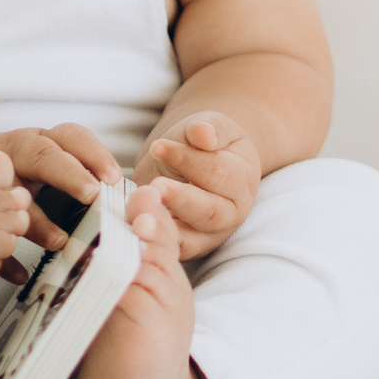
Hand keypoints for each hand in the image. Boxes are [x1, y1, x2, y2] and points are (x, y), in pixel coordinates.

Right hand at [0, 123, 119, 251]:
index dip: (93, 153)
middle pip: (43, 155)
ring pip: (12, 193)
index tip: (113, 177)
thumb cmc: (17, 173)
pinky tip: (20, 275)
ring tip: (60, 243)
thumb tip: (129, 201)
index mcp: (40, 141)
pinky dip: (4, 256)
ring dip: (37, 220)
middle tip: (92, 194)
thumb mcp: (42, 162)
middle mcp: (16, 152)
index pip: (70, 137)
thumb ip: (76, 175)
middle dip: (70, 174)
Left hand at [135, 111, 261, 260]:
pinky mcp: (187, 248)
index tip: (158, 147)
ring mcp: (211, 234)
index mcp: (243, 180)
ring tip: (142, 213)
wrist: (191, 163)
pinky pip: (172, 251)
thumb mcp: (207, 127)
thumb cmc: (200, 143)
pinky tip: (136, 232)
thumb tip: (203, 134)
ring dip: (165, 227)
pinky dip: (154, 244)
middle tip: (155, 186)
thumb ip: (206, 128)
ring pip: (191, 238)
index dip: (187, 159)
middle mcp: (232, 212)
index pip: (218, 172)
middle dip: (181, 199)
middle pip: (210, 211)